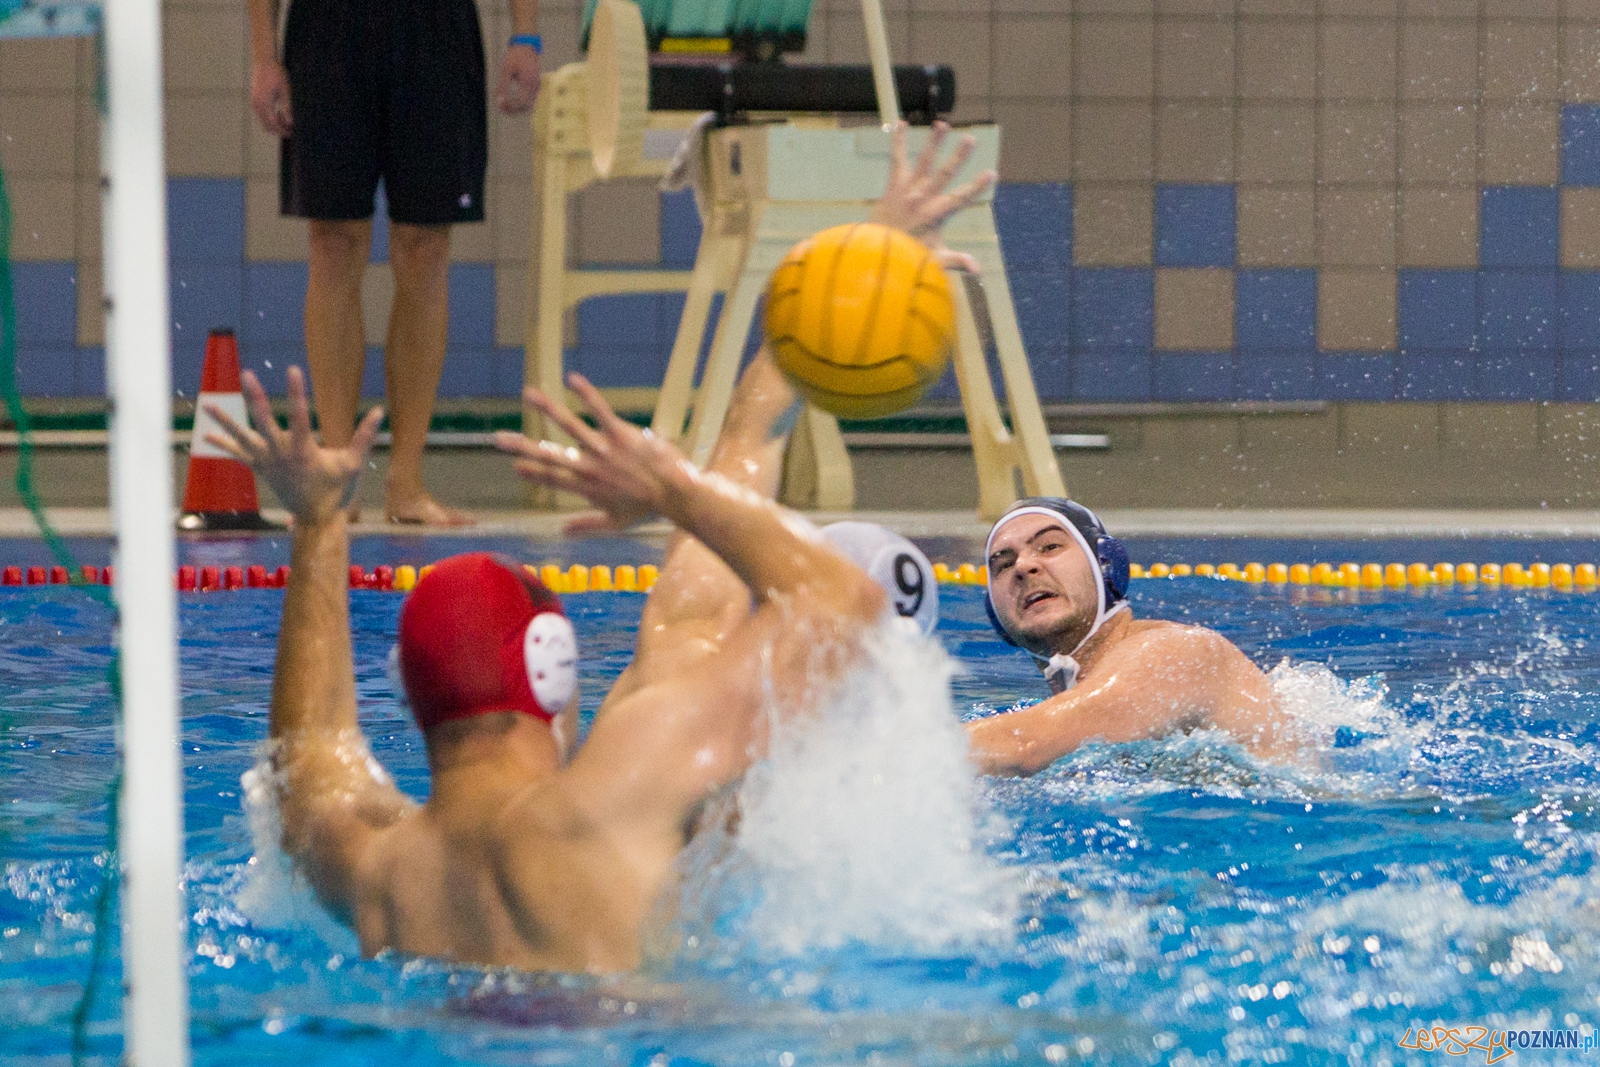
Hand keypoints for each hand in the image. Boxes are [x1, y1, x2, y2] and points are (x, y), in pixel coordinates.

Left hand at [204, 366, 381, 524]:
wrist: (315, 519)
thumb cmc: (336, 491)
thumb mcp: (353, 464)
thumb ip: (364, 437)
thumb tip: (380, 411)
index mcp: (303, 451)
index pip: (300, 415)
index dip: (297, 392)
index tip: (293, 369)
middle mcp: (280, 454)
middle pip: (264, 421)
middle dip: (255, 397)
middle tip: (246, 375)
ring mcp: (267, 462)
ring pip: (243, 437)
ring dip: (226, 420)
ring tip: (207, 404)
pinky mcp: (260, 468)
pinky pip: (238, 455)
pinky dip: (223, 445)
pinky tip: (207, 435)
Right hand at [251, 60, 293, 137]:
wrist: (264, 61)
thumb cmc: (276, 73)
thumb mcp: (285, 91)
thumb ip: (287, 108)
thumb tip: (290, 123)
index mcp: (264, 103)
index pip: (273, 124)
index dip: (283, 130)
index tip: (292, 133)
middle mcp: (256, 105)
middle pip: (267, 126)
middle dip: (279, 130)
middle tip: (291, 129)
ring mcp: (254, 103)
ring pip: (263, 122)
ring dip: (274, 124)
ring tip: (286, 120)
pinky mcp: (254, 100)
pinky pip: (261, 115)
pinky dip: (270, 118)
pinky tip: (279, 113)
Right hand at [495, 373, 691, 534]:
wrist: (674, 492)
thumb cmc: (646, 508)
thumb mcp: (615, 523)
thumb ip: (586, 525)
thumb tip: (562, 530)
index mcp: (586, 487)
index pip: (551, 478)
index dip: (531, 472)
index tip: (514, 465)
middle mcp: (589, 467)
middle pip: (549, 455)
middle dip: (521, 446)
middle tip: (498, 438)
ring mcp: (603, 449)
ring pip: (570, 426)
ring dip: (548, 409)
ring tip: (528, 394)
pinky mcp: (619, 434)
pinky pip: (600, 410)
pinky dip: (586, 394)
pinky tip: (571, 379)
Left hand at [497, 46, 540, 113]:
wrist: (526, 45)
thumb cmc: (515, 55)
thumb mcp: (506, 70)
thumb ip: (503, 86)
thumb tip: (499, 100)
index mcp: (528, 82)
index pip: (520, 102)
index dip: (510, 107)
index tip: (500, 105)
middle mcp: (535, 86)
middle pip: (526, 106)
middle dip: (513, 110)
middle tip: (501, 108)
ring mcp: (537, 86)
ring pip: (528, 104)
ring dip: (517, 108)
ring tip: (505, 105)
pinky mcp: (536, 85)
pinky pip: (530, 99)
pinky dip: (521, 103)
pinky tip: (512, 100)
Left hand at [869, 120, 995, 273]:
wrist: (874, 251)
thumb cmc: (907, 257)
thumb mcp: (934, 260)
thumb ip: (956, 261)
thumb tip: (977, 269)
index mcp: (936, 215)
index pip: (961, 198)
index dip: (977, 186)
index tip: (992, 173)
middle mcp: (923, 199)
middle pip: (944, 173)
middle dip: (958, 156)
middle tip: (970, 139)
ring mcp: (907, 190)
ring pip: (924, 161)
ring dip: (934, 142)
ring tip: (943, 123)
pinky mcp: (893, 185)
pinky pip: (897, 159)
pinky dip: (898, 142)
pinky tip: (901, 123)